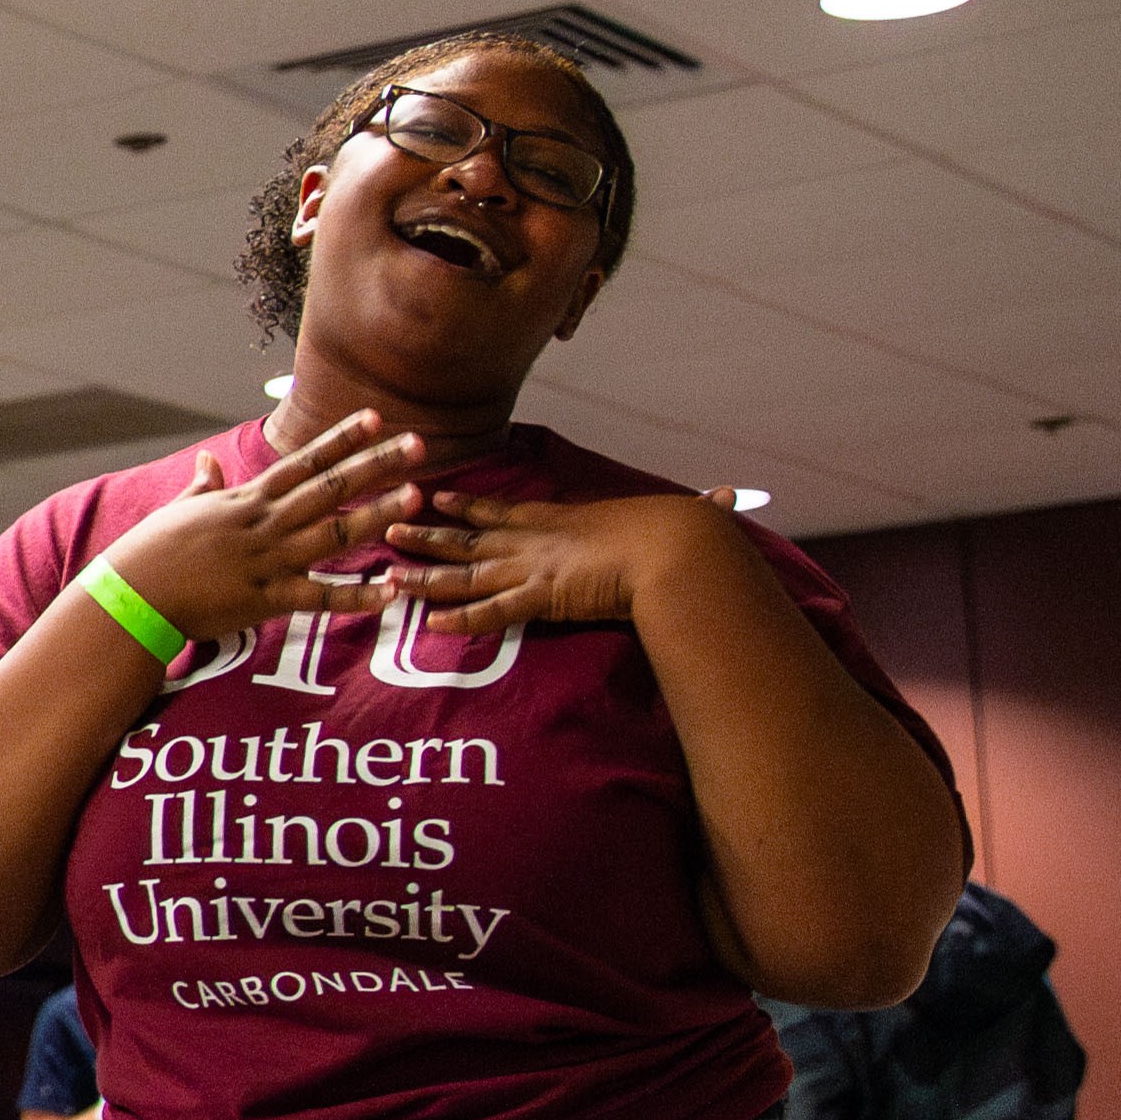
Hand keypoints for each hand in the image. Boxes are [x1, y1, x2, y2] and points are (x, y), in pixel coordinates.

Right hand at [96, 409, 421, 650]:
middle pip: (329, 488)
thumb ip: (203, 486)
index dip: (341, 439)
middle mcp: (263, 524)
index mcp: (245, 501)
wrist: (129, 597)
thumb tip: (208, 461)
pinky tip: (390, 590)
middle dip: (375, 464)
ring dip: (376, 514)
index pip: (303, 462)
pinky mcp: (265, 599)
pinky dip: (356, 595)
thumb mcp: (177, 510)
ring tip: (416, 496)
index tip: (375, 416)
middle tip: (417, 444)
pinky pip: (319, 596)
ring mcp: (267, 560)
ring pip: (331, 533)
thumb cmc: (149, 554)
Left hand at [379, 488, 730, 637]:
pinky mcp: (542, 596)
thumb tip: (734, 497)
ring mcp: (536, 568)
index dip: (469, 508)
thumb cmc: (686, 531)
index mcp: (563, 520)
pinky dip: (460, 617)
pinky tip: (430, 622)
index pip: (505, 512)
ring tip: (386, 574)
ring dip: (425, 574)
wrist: (680, 548)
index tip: (438, 498)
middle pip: (469, 539)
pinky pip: (491, 611)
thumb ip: (700, 509)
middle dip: (427, 535)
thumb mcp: (684, 515)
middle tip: (387, 528)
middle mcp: (539, 541)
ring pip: (466, 573)